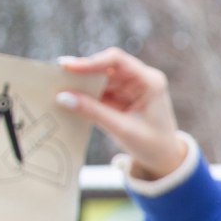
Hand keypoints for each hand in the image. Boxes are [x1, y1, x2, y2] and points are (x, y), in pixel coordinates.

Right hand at [56, 49, 189, 181]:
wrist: (165, 159)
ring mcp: (128, 88)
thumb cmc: (152, 145)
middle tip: (55, 76)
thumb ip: (93, 112)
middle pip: (105, 67)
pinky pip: (98, 92)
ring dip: (80, 84)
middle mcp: (139, 79)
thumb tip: (63, 98)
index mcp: (149, 82)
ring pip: (99, 79)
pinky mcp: (119, 98)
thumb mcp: (122, 129)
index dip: (91, 61)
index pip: (117, 61)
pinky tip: (67, 99)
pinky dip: (83, 96)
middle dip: (81, 72)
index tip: (68, 66)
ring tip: (56, 87)